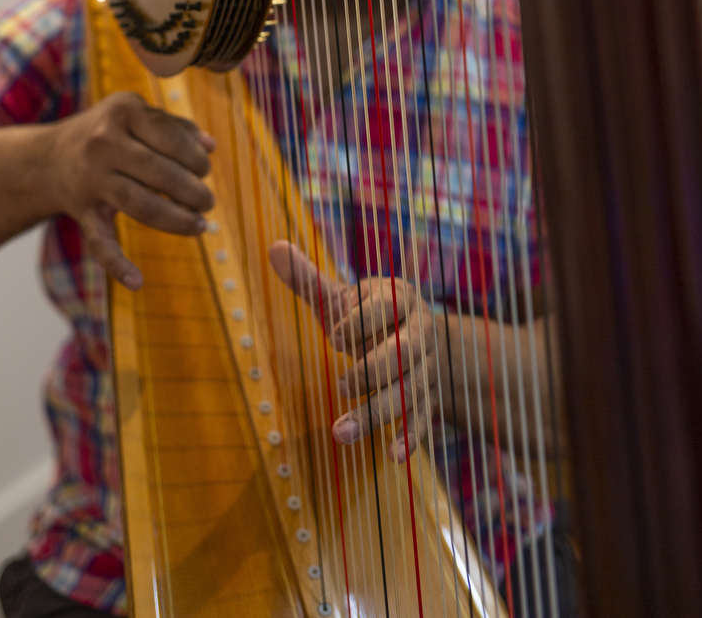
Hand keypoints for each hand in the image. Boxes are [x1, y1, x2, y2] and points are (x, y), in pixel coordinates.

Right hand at [42, 91, 214, 288]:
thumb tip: (210, 146)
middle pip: (158, 172)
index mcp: (122, 111)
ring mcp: (90, 178)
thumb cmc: (108, 133)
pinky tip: (137, 281)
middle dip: (192, 191)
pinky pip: (99, 240)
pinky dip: (116, 264)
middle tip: (208, 202)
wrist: (49, 159)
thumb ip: (175, 127)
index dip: (196, 158)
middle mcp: (103, 142)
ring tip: (200, 226)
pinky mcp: (82, 210)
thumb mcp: (137, 115)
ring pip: (140, 204)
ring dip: (176, 219)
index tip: (205, 170)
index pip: (170, 137)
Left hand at [269, 240, 436, 461]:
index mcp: (399, 298)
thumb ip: (310, 279)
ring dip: (378, 412)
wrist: (424, 338)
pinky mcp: (428, 398)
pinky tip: (392, 455)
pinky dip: (410, 437)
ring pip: (409, 390)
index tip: (334, 334)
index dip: (360, 321)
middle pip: (402, 352)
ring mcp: (426, 367)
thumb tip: (273, 247)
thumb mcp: (343, 297)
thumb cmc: (370, 315)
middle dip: (370, 371)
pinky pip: (424, 419)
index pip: (384, 307)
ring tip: (342, 433)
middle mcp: (419, 332)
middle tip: (339, 385)